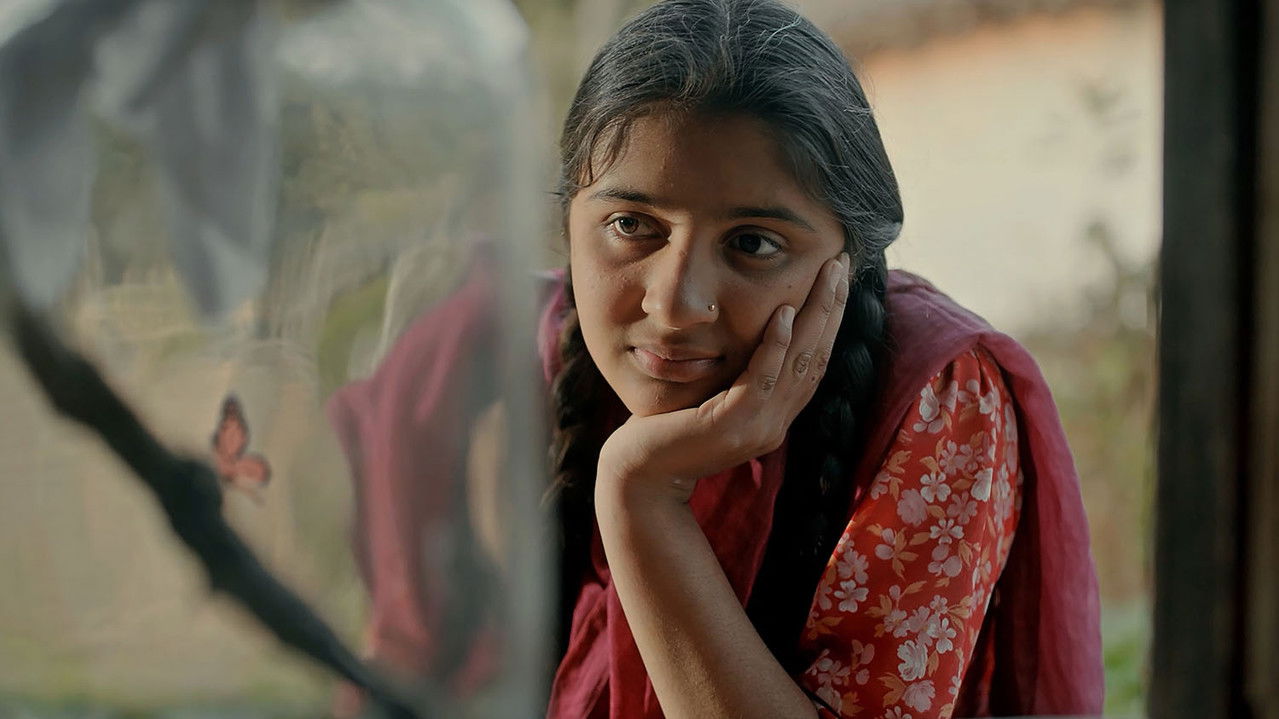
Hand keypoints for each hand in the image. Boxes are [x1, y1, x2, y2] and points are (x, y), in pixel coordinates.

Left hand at [596, 252, 849, 508]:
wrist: (640, 475)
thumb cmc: (668, 430)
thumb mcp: (713, 397)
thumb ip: (738, 374)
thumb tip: (753, 330)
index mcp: (774, 417)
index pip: (813, 362)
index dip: (830, 319)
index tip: (838, 278)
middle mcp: (774, 424)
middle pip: (815, 357)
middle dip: (831, 307)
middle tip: (842, 262)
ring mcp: (757, 429)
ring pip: (797, 364)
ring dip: (814, 316)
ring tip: (825, 276)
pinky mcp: (731, 427)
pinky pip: (761, 380)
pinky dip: (774, 345)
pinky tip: (783, 313)